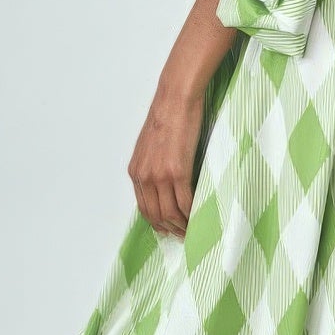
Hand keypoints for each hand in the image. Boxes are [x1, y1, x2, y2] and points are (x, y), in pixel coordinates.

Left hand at [128, 81, 202, 237]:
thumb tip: (165, 183)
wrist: (175, 99)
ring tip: (192, 229)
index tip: (168, 228)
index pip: (144, 207)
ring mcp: (160, 176)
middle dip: (170, 229)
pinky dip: (192, 213)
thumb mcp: (151, 146)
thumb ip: (153, 166)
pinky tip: (198, 216)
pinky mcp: (178, 171)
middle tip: (183, 235)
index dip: (157, 222)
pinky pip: (185, 202)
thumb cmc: (168, 116)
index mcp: (135, 171)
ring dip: (182, 225)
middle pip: (155, 215)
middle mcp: (144, 177)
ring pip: (170, 213)